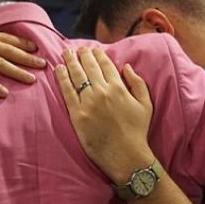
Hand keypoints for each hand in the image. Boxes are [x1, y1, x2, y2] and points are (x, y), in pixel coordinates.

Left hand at [54, 47, 154, 183]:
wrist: (125, 155)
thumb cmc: (137, 131)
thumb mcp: (145, 104)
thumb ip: (137, 83)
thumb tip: (126, 67)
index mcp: (119, 87)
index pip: (105, 65)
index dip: (98, 55)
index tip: (93, 49)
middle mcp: (102, 92)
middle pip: (89, 67)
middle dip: (82, 55)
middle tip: (77, 49)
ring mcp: (88, 102)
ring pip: (76, 76)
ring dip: (70, 62)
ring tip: (65, 53)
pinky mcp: (77, 114)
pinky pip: (67, 92)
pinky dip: (62, 78)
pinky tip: (59, 69)